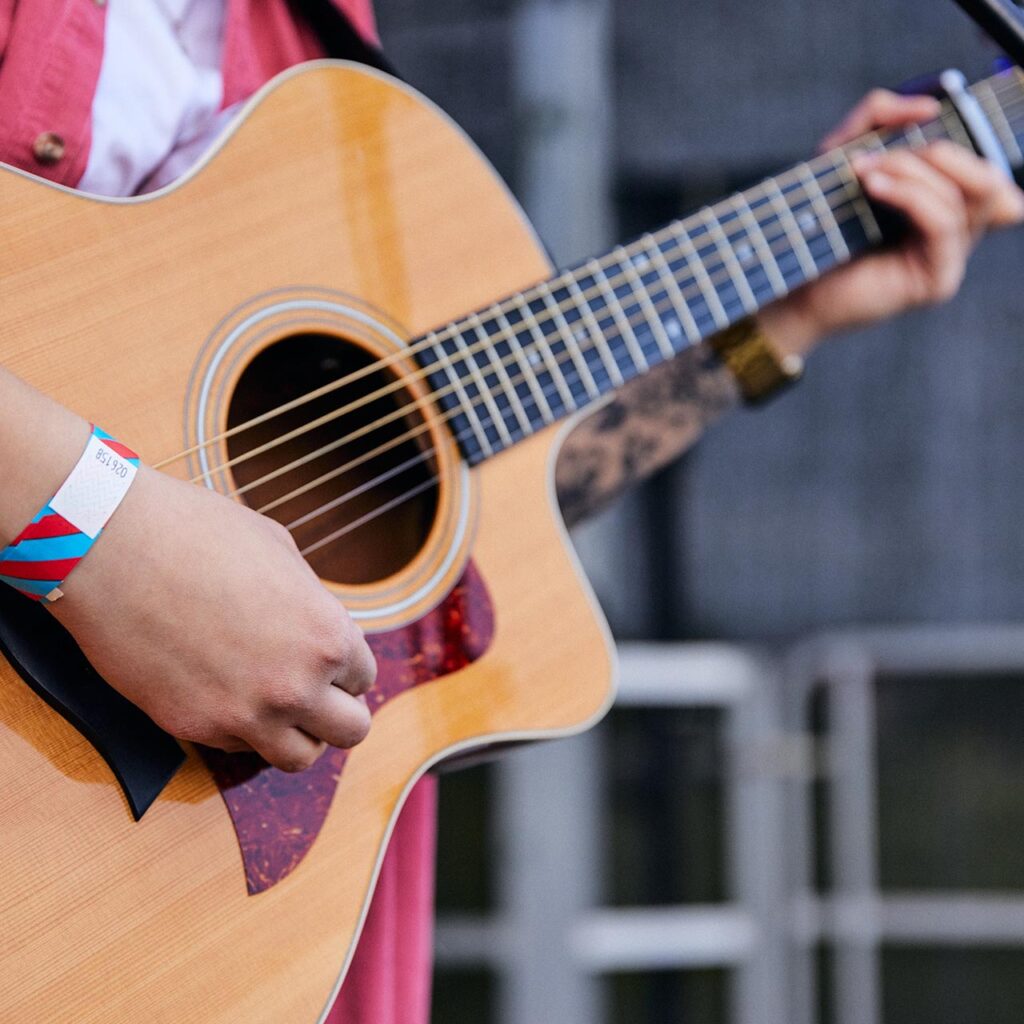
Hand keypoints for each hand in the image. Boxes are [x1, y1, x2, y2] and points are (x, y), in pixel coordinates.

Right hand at [50, 465, 374, 771]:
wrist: (113, 546)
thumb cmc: (198, 533)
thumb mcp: (280, 551)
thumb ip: (311, 602)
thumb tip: (317, 624)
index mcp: (327, 636)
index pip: (365, 678)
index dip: (345, 667)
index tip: (324, 659)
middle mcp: (295, 685)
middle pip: (351, 732)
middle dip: (337, 711)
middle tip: (314, 691)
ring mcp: (244, 714)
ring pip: (300, 757)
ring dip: (297, 734)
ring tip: (277, 706)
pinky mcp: (193, 728)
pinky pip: (239, 748)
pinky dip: (242, 729)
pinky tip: (226, 694)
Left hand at [761, 89, 1023, 355]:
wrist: (792, 287)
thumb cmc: (816, 227)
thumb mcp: (840, 155)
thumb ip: (877, 117)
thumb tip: (927, 105)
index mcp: (944, 204)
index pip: (979, 164)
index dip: (955, 133)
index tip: (912, 121)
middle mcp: (956, 232)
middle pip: (987, 176)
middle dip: (936, 151)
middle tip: (876, 155)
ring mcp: (951, 258)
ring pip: (969, 194)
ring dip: (914, 169)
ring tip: (864, 171)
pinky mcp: (938, 280)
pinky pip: (944, 222)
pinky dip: (910, 195)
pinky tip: (873, 186)